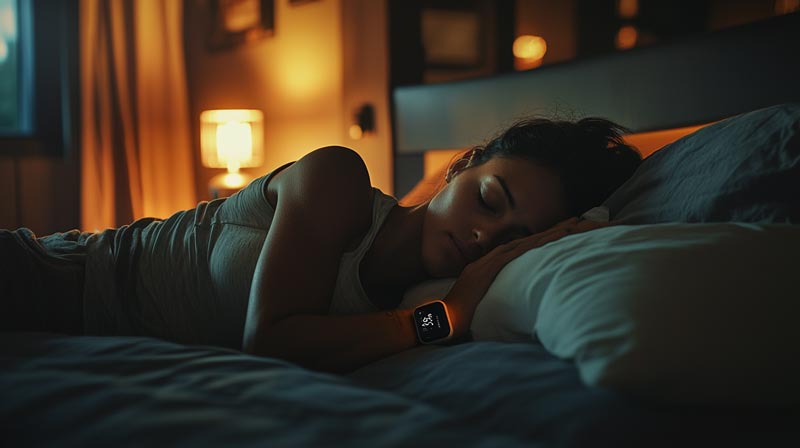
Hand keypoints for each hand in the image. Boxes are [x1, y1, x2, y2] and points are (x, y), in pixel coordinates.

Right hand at [443, 217, 612, 338]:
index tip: (564, 231)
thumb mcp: (479, 306)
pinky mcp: (487, 270)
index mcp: (487, 268)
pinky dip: (535, 244)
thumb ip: (493, 300)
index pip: (521, 250)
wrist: (438, 321)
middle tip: (579, 220)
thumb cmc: (457, 320)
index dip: (543, 240)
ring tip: (574, 224)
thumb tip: (511, 310)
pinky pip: (516, 253)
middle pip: (528, 242)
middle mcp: (489, 261)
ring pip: (526, 243)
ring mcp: (488, 264)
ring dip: (551, 233)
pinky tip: (552, 238)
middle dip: (554, 231)